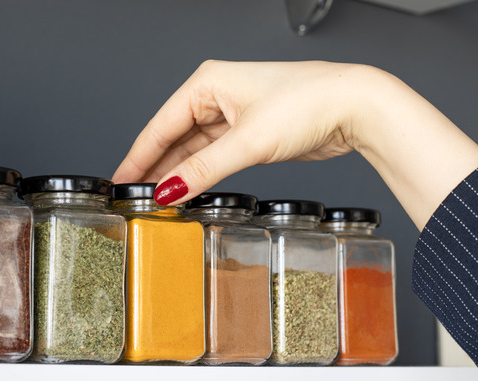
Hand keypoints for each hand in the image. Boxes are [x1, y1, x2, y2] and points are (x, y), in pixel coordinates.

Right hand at [113, 60, 477, 229]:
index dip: (139, 156)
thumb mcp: (248, 141)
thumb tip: (168, 190)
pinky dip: (201, 174)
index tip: (121, 181)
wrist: (356, 107)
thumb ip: (204, 169)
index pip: (161, 125)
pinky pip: (214, 156)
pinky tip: (188, 190)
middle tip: (135, 197)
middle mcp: (217, 95)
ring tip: (158, 200)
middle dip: (156, 167)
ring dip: (179, 174)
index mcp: (208, 83)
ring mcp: (234, 115)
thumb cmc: (309, 103)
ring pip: (194, 149)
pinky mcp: (250, 133)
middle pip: (174, 138)